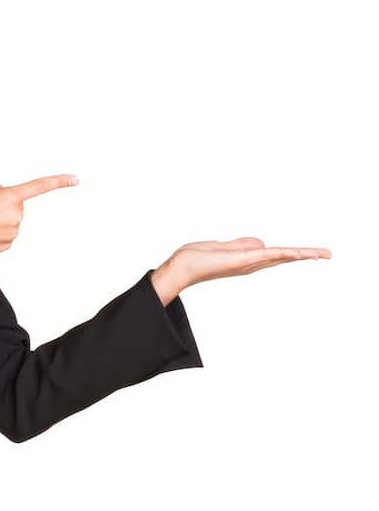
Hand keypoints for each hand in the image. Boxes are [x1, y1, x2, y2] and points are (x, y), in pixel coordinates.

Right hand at [0, 174, 78, 258]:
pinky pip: (6, 236)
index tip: (75, 179)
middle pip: (16, 207)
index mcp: (8, 196)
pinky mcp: (7, 245)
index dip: (58, 182)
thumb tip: (7, 199)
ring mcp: (12, 232)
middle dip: (3, 207)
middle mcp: (15, 215)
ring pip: (11, 222)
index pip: (38, 187)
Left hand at [151, 237, 331, 302]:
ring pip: (282, 256)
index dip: (297, 253)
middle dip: (307, 255)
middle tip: (328, 254)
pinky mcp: (242, 260)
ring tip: (322, 253)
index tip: (315, 253)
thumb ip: (243, 244)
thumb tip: (262, 244)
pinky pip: (268, 255)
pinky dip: (284, 253)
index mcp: (249, 260)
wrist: (182, 266)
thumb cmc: (198, 258)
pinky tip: (297, 253)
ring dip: (303, 254)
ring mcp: (249, 263)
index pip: (278, 255)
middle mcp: (252, 264)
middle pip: (285, 258)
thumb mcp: (224, 247)